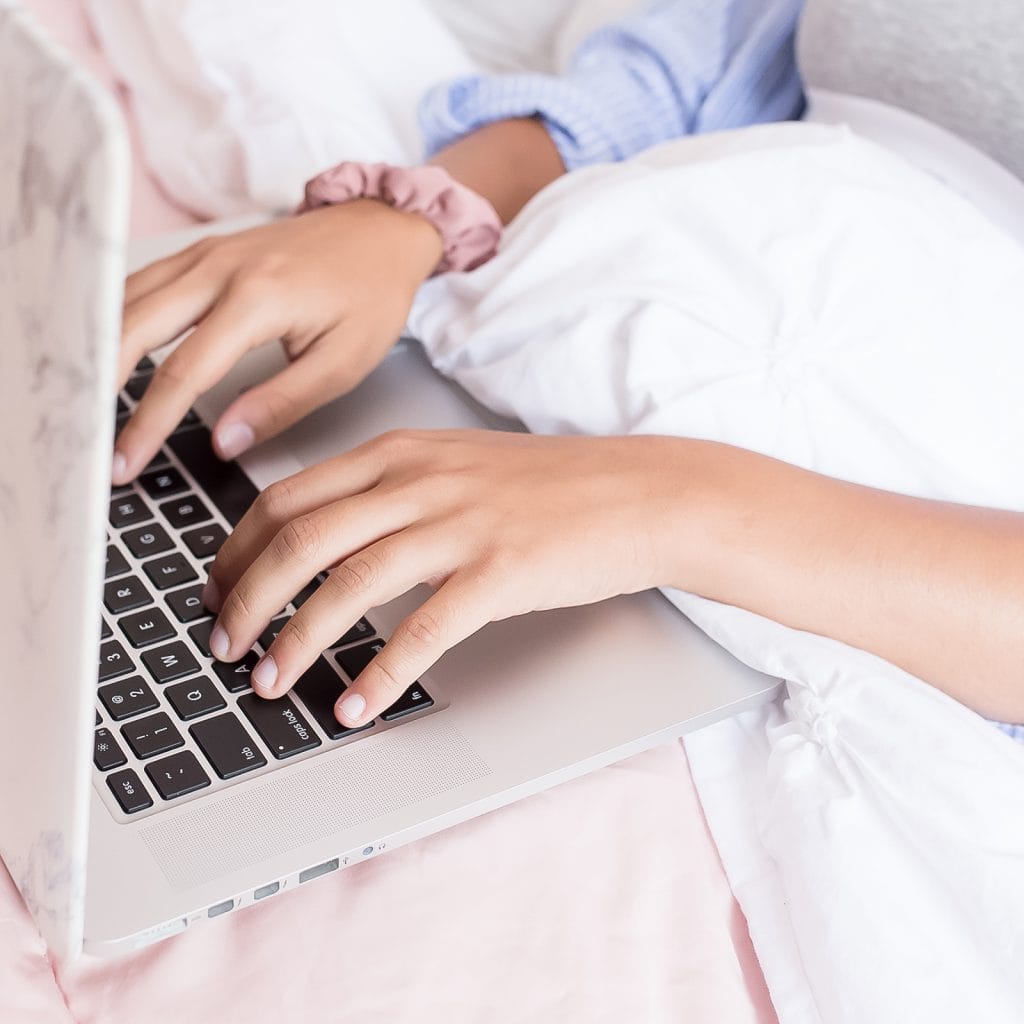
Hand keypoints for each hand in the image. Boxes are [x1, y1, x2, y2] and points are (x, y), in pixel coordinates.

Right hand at [113, 200, 442, 482]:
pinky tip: (105, 348)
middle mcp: (221, 268)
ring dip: (99, 348)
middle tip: (87, 438)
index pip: (185, 372)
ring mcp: (207, 253)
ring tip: (82, 401)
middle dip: (100, 386)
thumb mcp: (343, 362)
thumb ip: (281, 404)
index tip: (125, 462)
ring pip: (128, 297)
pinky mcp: (204, 251)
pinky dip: (116, 315)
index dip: (148, 424)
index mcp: (258, 298)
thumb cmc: (371, 295)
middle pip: (133, 325)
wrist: (382, 232)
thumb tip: (225, 442)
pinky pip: (144, 282)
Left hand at [202, 430, 692, 725]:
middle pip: (300, 540)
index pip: (288, 498)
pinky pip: (422, 630)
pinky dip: (379, 673)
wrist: (638, 493)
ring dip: (296, 641)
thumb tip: (329, 539)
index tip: (217, 592)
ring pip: (347, 584)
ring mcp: (459, 525)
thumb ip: (391, 489)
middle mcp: (419, 482)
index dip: (236, 552)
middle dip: (247, 600)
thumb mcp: (456, 463)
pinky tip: (355, 704)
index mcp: (400, 455)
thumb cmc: (550, 486)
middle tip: (224, 646)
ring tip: (271, 684)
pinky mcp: (499, 572)